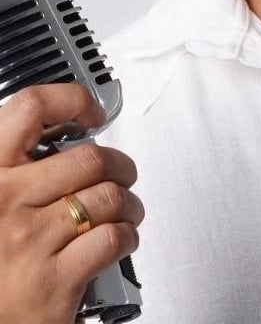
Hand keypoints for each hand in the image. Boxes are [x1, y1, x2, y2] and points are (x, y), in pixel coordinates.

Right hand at [0, 84, 143, 323]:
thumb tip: (71, 136)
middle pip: (90, 157)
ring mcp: (28, 240)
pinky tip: (119, 240)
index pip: (30, 108)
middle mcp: (4, 200)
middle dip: (120, 166)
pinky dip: (127, 236)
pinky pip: (113, 238)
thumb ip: (22, 170)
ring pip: (109, 197)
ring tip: (124, 212)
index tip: (92, 113)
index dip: (72, 100)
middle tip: (122, 176)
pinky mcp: (53, 280)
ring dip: (130, 204)